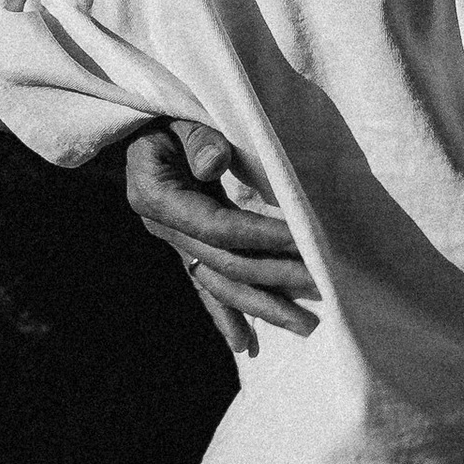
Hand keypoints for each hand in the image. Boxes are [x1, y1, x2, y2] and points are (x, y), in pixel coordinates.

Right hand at [125, 119, 315, 357]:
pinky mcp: (185, 250)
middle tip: (323, 287)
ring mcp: (173, 244)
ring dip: (263, 307)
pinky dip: (227, 317)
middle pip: (224, 264)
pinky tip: (246, 347)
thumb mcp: (177, 117)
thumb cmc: (166, 117)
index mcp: (156, 196)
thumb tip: (215, 164)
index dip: (261, 236)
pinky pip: (207, 288)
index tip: (303, 241)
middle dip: (276, 277)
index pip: (217, 227)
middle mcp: (162, 228)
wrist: (139, 129)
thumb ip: (197, 137)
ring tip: (305, 326)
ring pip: (220, 284)